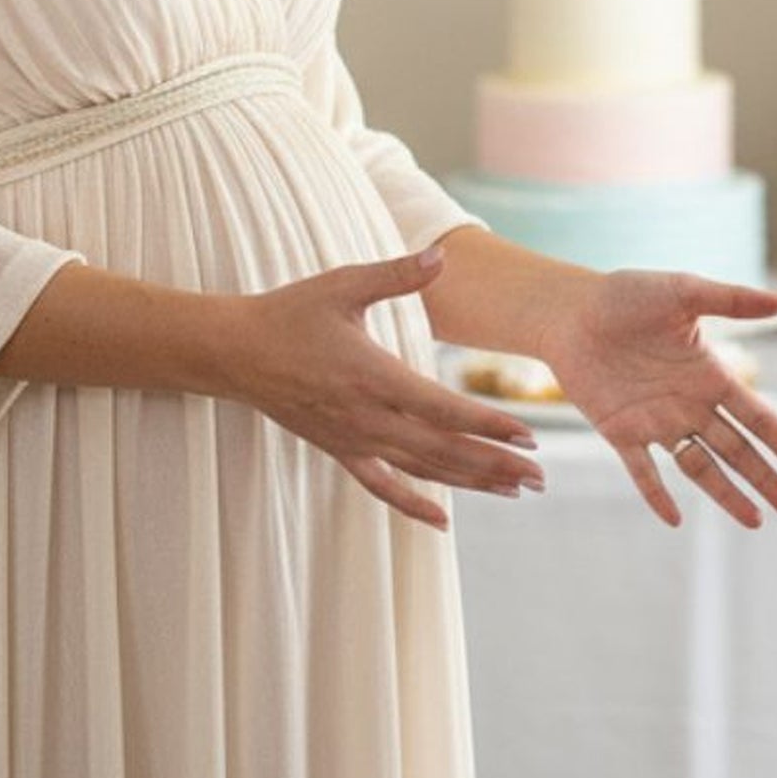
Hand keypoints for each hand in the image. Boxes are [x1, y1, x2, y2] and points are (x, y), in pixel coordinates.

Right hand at [223, 248, 543, 528]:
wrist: (235, 351)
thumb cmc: (292, 312)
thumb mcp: (345, 283)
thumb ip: (397, 274)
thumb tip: (442, 255)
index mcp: (374, 376)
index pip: (443, 409)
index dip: (488, 424)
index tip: (528, 436)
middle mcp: (367, 417)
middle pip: (442, 450)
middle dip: (495, 464)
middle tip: (541, 478)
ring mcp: (352, 440)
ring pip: (421, 471)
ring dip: (469, 482)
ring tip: (514, 491)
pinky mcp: (338, 450)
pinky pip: (381, 485)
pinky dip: (413, 505)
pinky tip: (442, 522)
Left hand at [544, 268, 776, 528]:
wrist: (571, 310)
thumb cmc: (627, 295)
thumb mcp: (684, 291)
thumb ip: (733, 300)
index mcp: (708, 374)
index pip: (755, 416)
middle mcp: (688, 403)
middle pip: (736, 449)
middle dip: (765, 478)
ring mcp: (656, 421)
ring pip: (700, 467)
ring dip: (726, 494)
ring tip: (755, 522)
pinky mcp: (621, 432)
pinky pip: (643, 471)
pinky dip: (657, 495)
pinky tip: (673, 518)